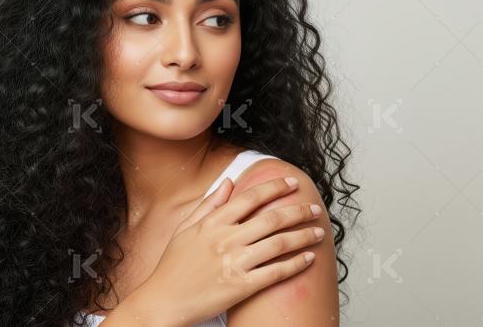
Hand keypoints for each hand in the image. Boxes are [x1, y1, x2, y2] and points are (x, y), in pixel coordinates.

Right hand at [127, 176, 323, 325]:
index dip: (275, 187)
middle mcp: (226, 240)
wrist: (163, 301)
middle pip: (272, 219)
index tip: (292, 182)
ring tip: (319, 232)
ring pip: (279, 244)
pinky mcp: (241, 287)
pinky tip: (308, 258)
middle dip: (299, 211)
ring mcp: (234, 263)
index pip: (251, 197)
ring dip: (304, 236)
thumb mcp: (185, 228)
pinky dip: (296, 264)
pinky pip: (276, 273)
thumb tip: (229, 181)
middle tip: (315, 208)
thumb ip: (209, 204)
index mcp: (213, 223)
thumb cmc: (173, 266)